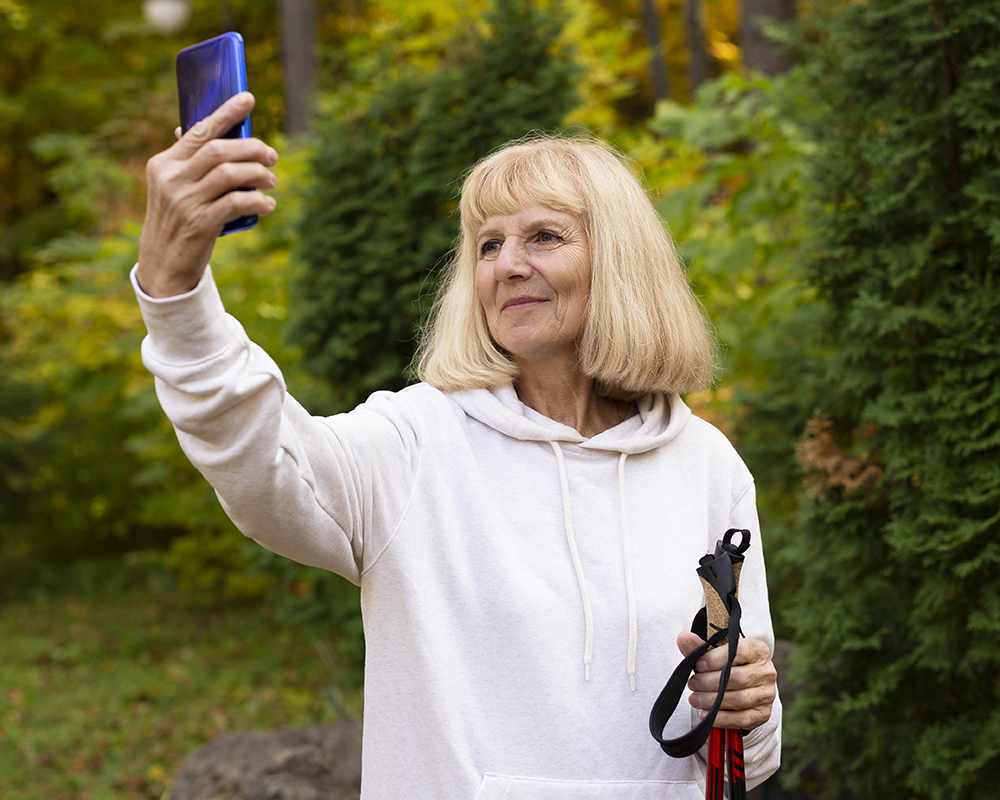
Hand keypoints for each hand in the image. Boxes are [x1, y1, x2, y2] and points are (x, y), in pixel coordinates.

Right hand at [137, 92, 278, 297]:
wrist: (164, 264)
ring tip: (272, 181)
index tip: (249, 99)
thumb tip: (202, 128)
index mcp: (163, 163)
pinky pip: (237, 202)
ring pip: (230, 174)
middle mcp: (171, 179)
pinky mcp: (200, 223)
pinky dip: (258, 201)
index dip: (226, 113)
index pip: (198, 131)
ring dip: (258, 174)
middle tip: (272, 156)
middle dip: (252, 149)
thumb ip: (188, 162)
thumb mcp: (173, 188)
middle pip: (219, 150)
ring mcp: (185, 201)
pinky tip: (268, 205)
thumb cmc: (177, 220)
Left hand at [677, 631, 776, 730]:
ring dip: (713, 701)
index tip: (698, 665)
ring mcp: (767, 694)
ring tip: (695, 699)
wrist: (744, 683)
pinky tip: (706, 715)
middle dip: (710, 682)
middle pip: (739, 678)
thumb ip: (699, 646)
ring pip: (740, 699)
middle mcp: (766, 672)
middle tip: (693, 684)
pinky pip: (742, 719)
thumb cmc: (728, 664)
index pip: (740, 651)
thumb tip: (683, 638)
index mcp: (758, 650)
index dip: (716, 659)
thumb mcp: (715, 652)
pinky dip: (722, 718)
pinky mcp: (762, 714)